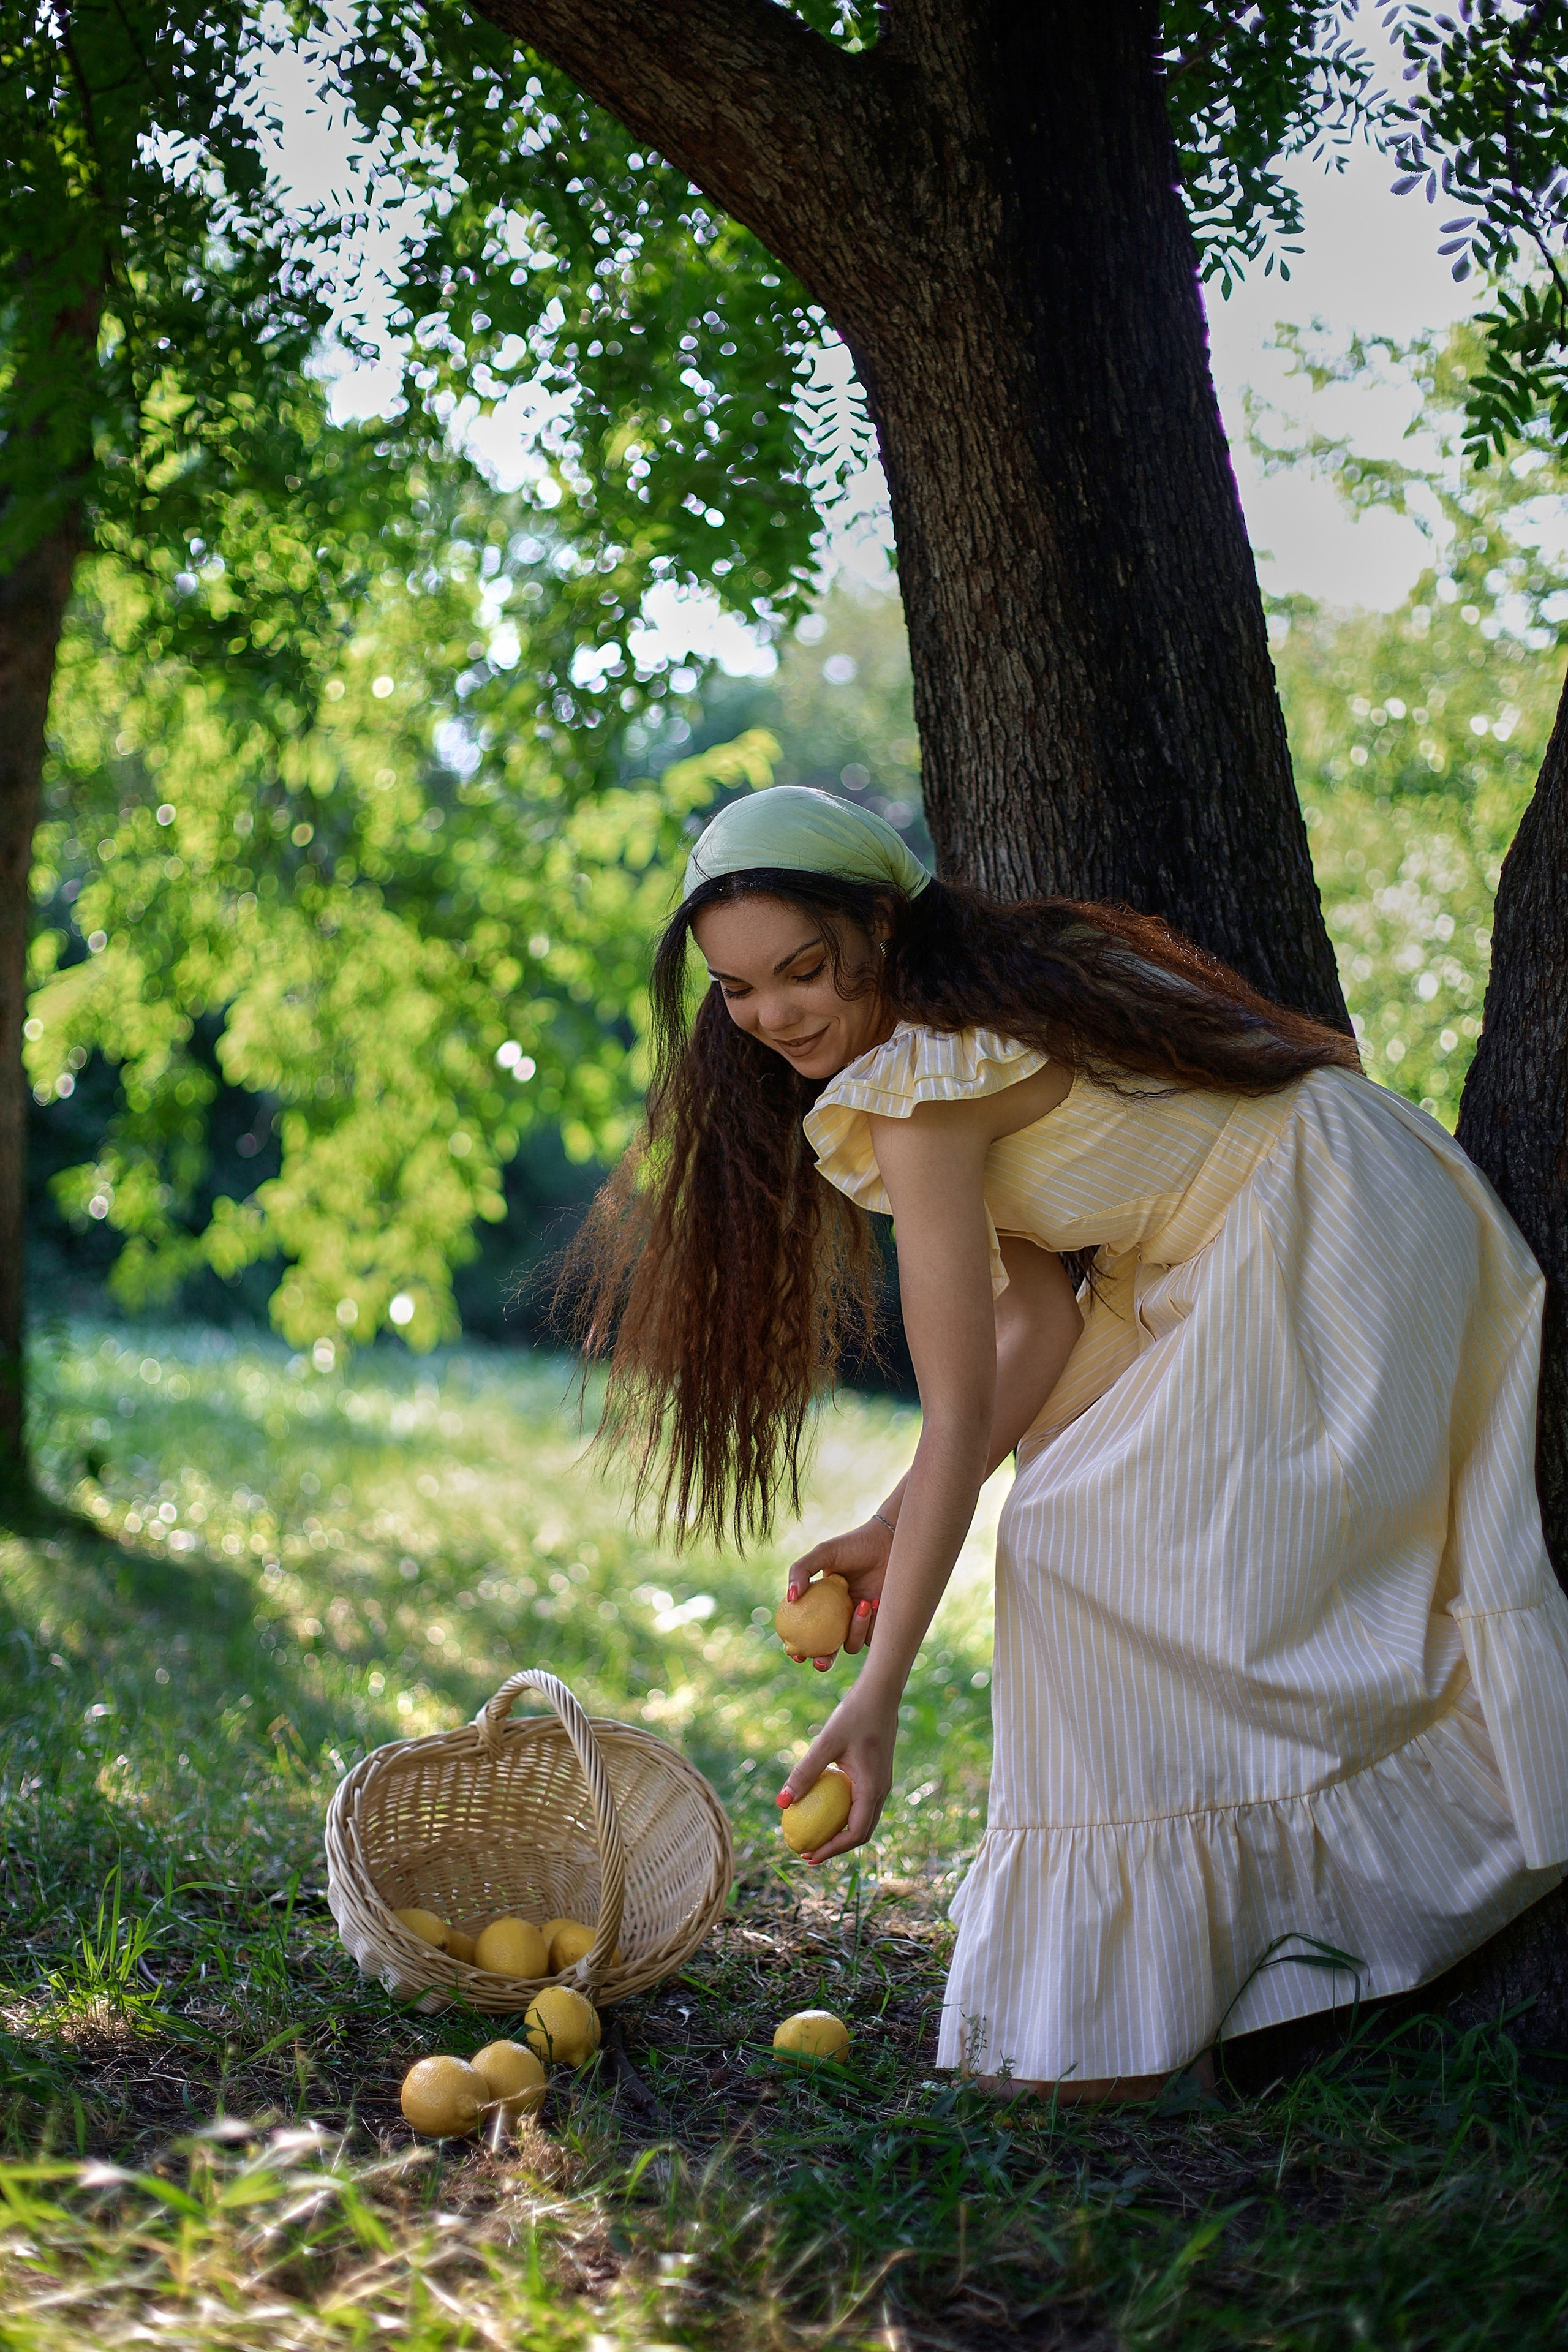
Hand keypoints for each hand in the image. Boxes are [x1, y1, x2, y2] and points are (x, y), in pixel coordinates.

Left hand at [777, 1680, 899, 1863]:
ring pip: (863, 1821)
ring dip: (840, 1834)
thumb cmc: (852, 1715)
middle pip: (861, 1833)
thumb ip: (804, 1772)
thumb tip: (780, 1802)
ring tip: (813, 1835)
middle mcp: (881, 1791)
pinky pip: (861, 1805)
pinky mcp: (877, 1776)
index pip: (855, 1834)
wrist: (879, 1695)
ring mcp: (881, 1784)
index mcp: (872, 1789)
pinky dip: (844, 1816)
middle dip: (835, 1848)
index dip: (832, 1850)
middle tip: (806, 1852)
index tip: (808, 1856)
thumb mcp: (825, 1743)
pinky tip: (822, 1808)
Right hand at [784, 1515, 892, 1670]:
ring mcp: (860, 1622)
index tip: (796, 1654)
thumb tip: (789, 1599)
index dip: (800, 1648)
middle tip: (821, 1661)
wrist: (888, 1542)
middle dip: (823, 1663)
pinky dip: (873, 1624)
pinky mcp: (880, 1623)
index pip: (805, 1633)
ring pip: (852, 1645)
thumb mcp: (824, 1554)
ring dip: (856, 1631)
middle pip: (827, 1651)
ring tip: (864, 1603)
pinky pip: (874, 1637)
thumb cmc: (854, 1545)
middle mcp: (839, 1618)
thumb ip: (801, 1571)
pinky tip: (877, 1601)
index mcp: (821, 1605)